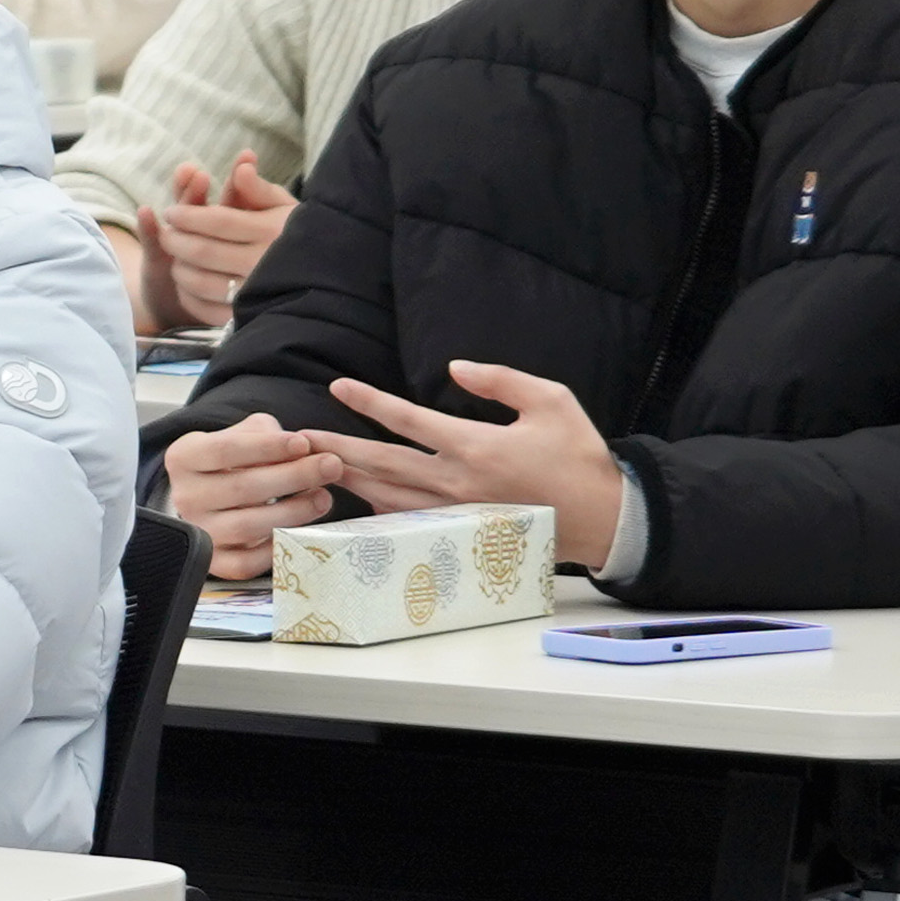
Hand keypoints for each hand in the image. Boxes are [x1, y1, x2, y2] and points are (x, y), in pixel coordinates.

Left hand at [137, 156, 293, 330]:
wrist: (331, 280)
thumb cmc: (304, 236)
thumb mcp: (287, 207)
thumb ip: (260, 189)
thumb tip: (240, 167)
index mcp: (269, 231)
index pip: (217, 221)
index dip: (188, 215)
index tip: (171, 212)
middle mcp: (261, 262)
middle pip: (203, 251)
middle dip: (176, 241)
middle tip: (166, 234)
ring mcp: (255, 293)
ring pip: (201, 281)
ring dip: (180, 268)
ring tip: (176, 258)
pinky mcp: (250, 316)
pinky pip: (209, 309)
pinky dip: (190, 297)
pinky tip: (187, 286)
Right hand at [161, 412, 337, 581]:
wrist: (215, 496)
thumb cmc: (236, 460)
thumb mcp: (245, 434)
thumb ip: (267, 435)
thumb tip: (303, 450)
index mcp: (185, 457)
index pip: (225, 450)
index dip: (267, 447)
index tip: (304, 443)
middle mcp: (185, 497)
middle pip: (241, 489)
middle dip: (293, 476)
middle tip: (330, 466)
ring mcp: (200, 532)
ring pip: (246, 526)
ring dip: (293, 512)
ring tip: (323, 497)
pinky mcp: (215, 562)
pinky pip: (247, 562)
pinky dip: (277, 546)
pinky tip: (302, 529)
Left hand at [320, 360, 625, 573]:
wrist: (602, 517)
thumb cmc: (579, 454)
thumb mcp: (550, 400)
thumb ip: (500, 379)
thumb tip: (455, 367)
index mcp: (476, 447)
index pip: (408, 420)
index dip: (369, 402)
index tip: (338, 386)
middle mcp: (457, 483)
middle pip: (382, 463)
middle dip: (336, 447)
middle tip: (297, 438)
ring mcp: (456, 513)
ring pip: (388, 497)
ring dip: (349, 479)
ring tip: (314, 467)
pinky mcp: (461, 532)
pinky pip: (408, 521)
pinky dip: (378, 510)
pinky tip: (358, 499)